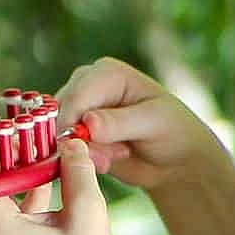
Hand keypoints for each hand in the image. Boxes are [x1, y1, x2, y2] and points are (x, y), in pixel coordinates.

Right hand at [56, 57, 218, 191]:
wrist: (175, 158)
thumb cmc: (172, 131)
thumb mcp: (153, 123)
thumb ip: (119, 123)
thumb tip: (87, 123)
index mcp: (106, 73)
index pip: (75, 96)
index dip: (73, 125)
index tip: (90, 150)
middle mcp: (87, 86)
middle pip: (60, 115)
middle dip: (81, 143)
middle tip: (112, 157)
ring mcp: (79, 111)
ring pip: (59, 135)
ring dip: (85, 153)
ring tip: (118, 155)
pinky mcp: (76, 134)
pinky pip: (64, 151)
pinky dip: (83, 160)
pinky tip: (108, 161)